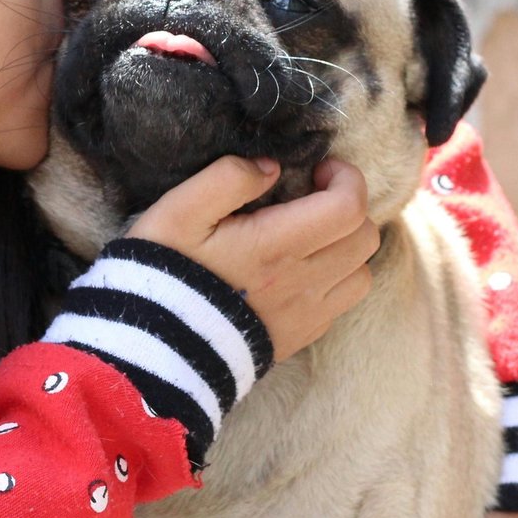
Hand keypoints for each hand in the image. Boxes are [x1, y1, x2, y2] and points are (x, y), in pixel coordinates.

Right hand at [126, 155, 378, 361]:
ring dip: (346, 247)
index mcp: (276, 247)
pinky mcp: (299, 338)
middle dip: (349, 207)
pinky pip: (340, 305)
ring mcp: (305, 316)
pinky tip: (298, 271)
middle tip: (314, 197)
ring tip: (311, 236)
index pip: (349, 207)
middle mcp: (302, 283)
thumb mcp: (179, 211)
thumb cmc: (163, 272)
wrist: (152, 349)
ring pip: (362, 274)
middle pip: (365, 238)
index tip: (319, 169)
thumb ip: (226, 179)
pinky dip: (333, 281)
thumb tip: (271, 168)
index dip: (346, 178)